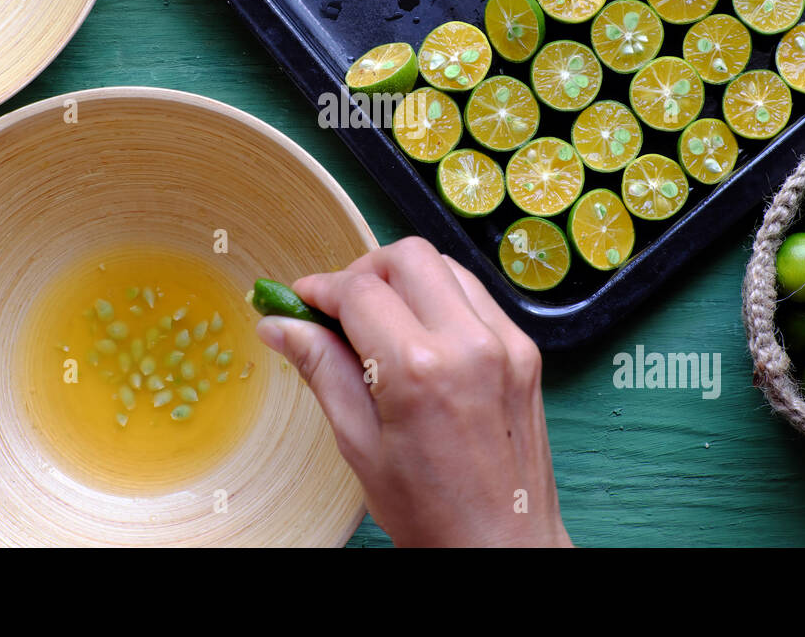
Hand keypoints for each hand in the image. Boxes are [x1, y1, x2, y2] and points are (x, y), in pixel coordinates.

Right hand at [255, 237, 570, 547]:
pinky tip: (420, 335)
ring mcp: (506, 343)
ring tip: (379, 321)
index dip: (320, 289)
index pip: (359, 291)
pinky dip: (441, 298)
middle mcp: (469, 343)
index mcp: (419, 370)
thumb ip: (321, 370)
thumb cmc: (429, 513)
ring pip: (445, 265)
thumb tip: (278, 325)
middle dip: (364, 271)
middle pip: (407, 257)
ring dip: (405, 279)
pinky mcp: (526, 350)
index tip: (299, 302)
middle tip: (339, 308)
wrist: (502, 547)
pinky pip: (476, 295)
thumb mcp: (358, 444)